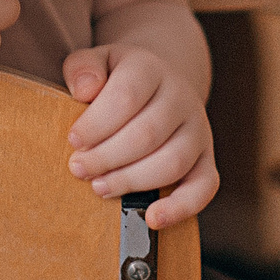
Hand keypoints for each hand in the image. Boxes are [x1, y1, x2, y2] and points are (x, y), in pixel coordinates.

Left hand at [62, 42, 218, 229]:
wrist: (158, 84)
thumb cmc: (118, 79)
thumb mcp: (97, 62)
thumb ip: (83, 69)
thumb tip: (84, 90)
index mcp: (150, 68)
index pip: (127, 95)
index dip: (97, 123)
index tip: (74, 140)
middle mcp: (181, 97)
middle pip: (147, 133)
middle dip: (107, 157)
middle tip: (79, 168)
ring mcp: (198, 129)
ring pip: (173, 162)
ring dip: (132, 181)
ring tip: (100, 187)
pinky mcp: (206, 158)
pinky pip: (205, 186)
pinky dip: (181, 207)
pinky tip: (153, 218)